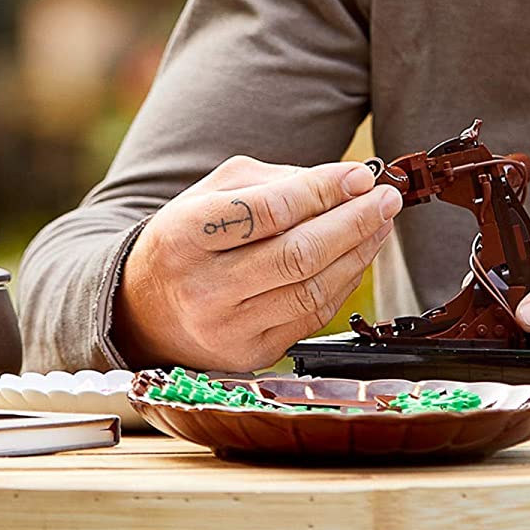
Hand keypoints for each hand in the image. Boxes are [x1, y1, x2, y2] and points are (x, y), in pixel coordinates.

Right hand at [112, 156, 403, 372]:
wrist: (144, 309)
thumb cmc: (186, 239)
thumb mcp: (209, 193)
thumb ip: (271, 181)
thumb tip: (342, 182)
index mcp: (185, 236)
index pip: (268, 211)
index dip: (322, 191)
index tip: (361, 175)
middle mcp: (203, 288)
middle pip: (297, 254)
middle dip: (354, 221)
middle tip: (385, 198)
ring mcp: (228, 328)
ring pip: (313, 289)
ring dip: (358, 252)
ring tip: (380, 223)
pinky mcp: (250, 354)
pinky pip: (313, 316)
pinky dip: (345, 282)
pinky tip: (358, 255)